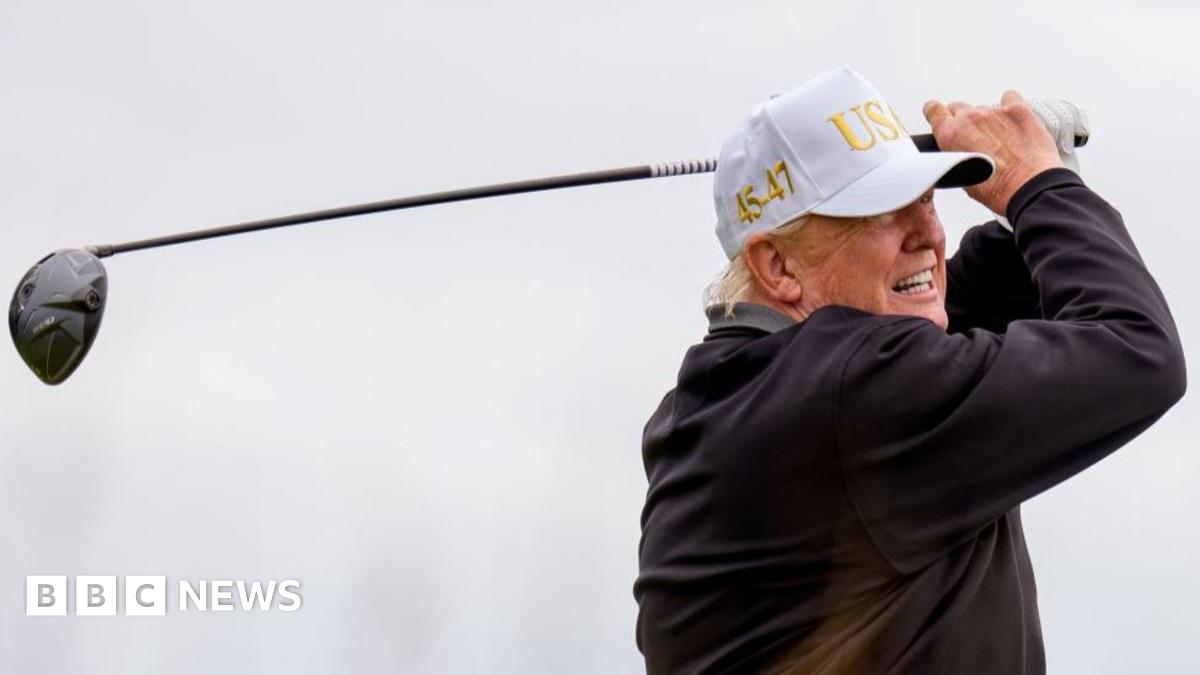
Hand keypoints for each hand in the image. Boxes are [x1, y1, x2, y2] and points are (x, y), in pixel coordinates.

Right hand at [923, 91, 1062, 215]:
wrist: (1027, 186)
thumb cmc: (996, 188)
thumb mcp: (961, 176)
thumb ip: (954, 154)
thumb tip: (958, 151)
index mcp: (950, 135)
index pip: (934, 111)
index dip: (935, 112)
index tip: (937, 111)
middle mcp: (970, 119)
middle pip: (960, 108)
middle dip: (964, 120)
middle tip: (974, 135)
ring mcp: (994, 112)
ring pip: (985, 107)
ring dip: (989, 119)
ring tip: (1001, 138)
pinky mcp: (1017, 109)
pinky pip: (1010, 97)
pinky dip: (1010, 107)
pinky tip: (1014, 121)